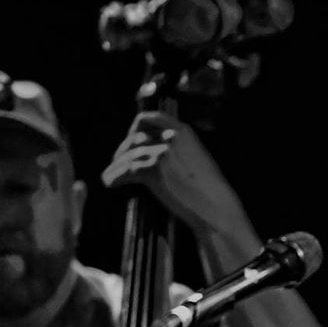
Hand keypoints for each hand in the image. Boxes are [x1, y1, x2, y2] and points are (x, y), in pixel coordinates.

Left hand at [101, 111, 243, 235]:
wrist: (217, 207)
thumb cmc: (210, 192)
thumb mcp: (197, 160)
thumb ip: (178, 151)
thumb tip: (155, 155)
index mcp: (183, 131)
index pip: (148, 118)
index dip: (133, 130)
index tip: (130, 143)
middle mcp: (171, 135)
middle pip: (134, 137)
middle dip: (122, 150)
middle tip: (117, 162)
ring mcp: (163, 150)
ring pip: (128, 154)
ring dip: (116, 165)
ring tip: (110, 177)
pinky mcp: (155, 168)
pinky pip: (126, 170)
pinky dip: (114, 177)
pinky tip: (110, 183)